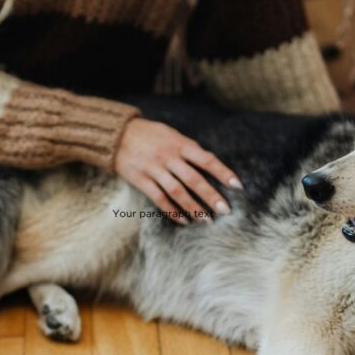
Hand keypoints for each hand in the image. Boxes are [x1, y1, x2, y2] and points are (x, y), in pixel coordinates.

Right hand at [113, 119, 241, 223]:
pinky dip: (172, 211)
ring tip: (207, 220)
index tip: (237, 186)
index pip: (206, 160)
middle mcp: (168, 157)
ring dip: (193, 208)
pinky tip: (184, 220)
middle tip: (225, 211)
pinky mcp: (141, 180)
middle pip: (194, 179)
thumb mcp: (172, 134)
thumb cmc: (150, 134)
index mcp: (180, 144)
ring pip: (177, 192)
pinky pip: (159, 199)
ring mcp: (154, 169)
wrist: (117, 134)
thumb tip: (210, 163)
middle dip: (211, 196)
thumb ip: (189, 149)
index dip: (223, 173)